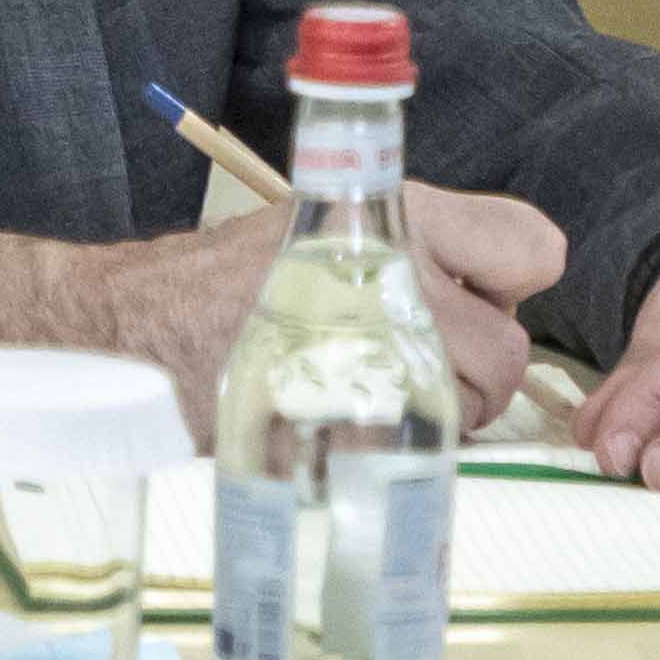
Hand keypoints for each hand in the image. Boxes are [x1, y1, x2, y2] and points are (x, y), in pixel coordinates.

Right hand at [0, 182, 567, 432]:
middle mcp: (401, 264)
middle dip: (470, 376)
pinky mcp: (343, 408)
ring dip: (437, 416)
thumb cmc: (225, 287)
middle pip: (509, 346)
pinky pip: (419, 448)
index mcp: (400, 208)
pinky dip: (392, 451)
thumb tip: (490, 304)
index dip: (505, 286)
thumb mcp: (323, 234)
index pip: (535, 248)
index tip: (464, 302)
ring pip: (473, 405)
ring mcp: (374, 340)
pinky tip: (338, 431)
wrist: (124, 330)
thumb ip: (409, 258)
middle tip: (396, 369)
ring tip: (360, 397)